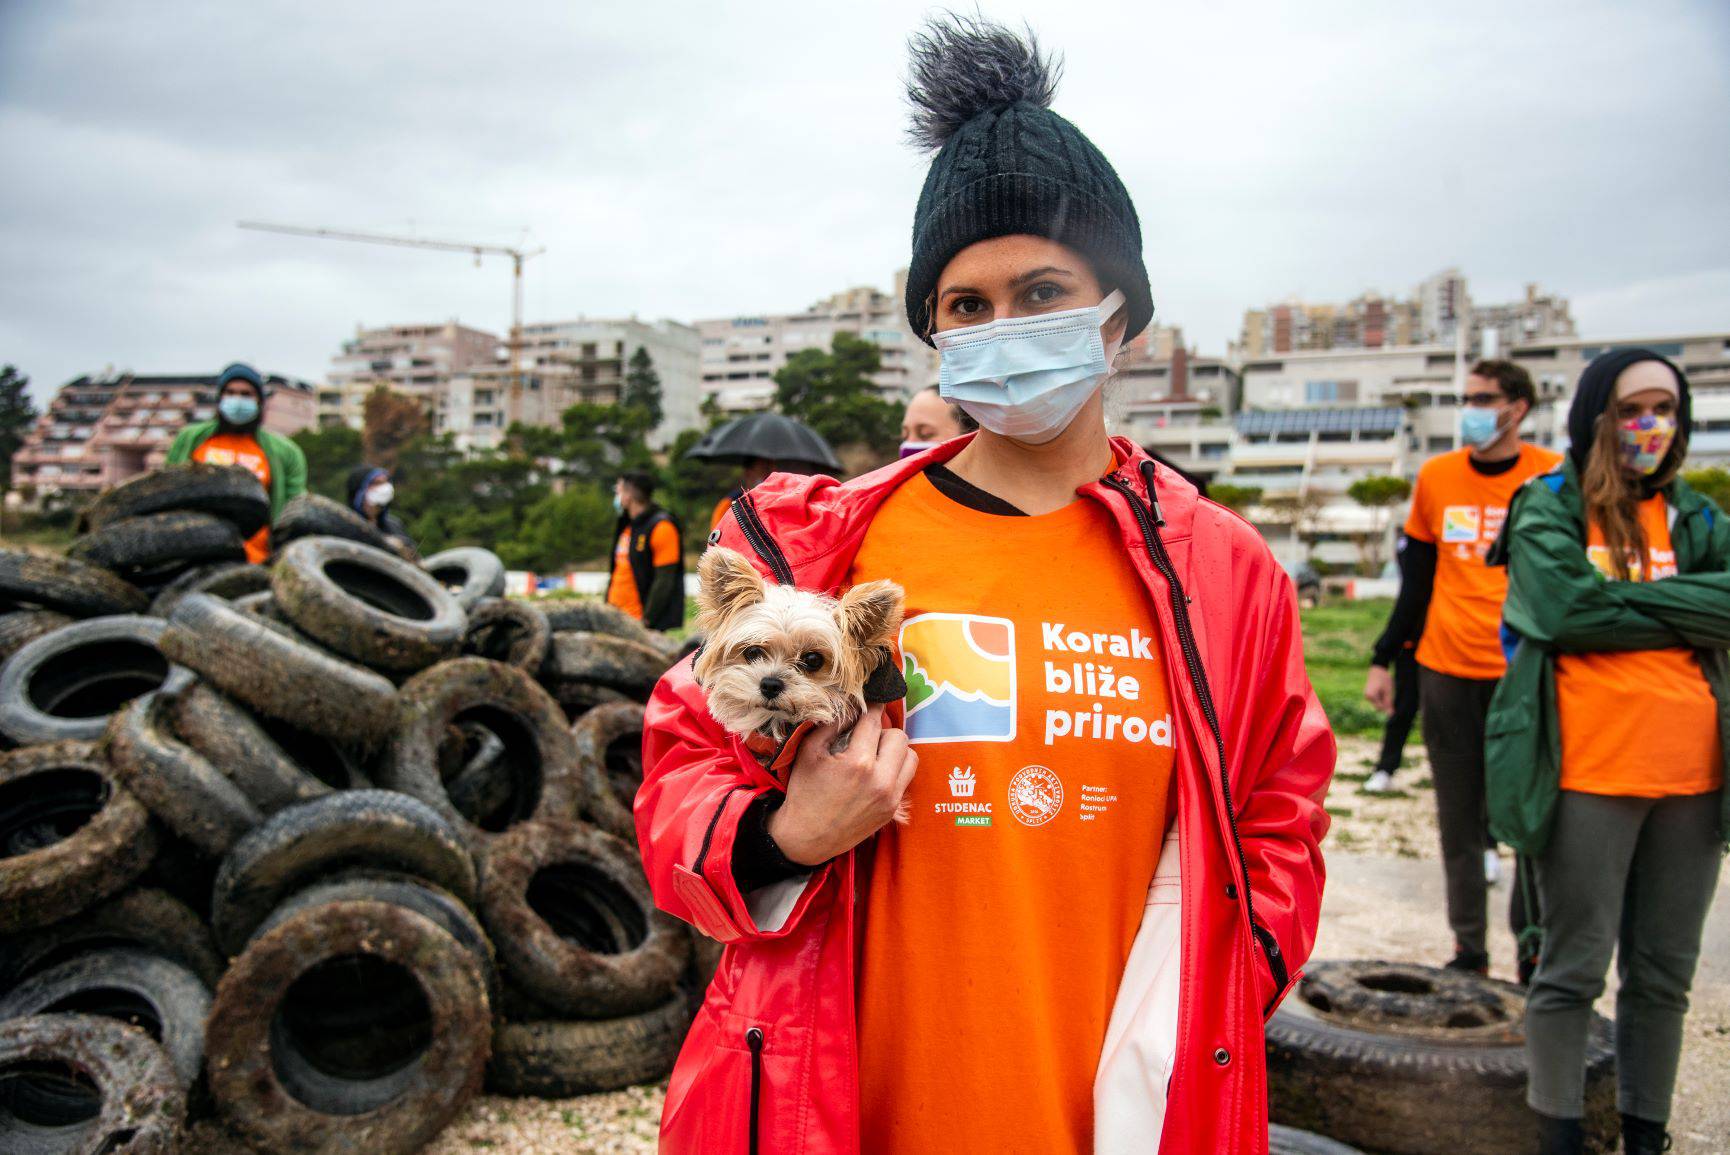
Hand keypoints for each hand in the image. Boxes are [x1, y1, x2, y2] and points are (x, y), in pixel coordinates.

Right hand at [767, 704, 916, 866]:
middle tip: (866, 736)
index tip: (872, 700)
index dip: (872, 706)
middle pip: (899, 736)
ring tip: (875, 754)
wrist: (807, 838)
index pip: (873, 722)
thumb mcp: (809, 752)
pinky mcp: (893, 809)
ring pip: (910, 756)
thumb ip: (831, 725)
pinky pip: (906, 777)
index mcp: (858, 763)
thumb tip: (851, 707)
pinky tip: (877, 771)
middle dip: (882, 731)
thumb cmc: (804, 792)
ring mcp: (890, 797)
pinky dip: (895, 769)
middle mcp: (880, 780)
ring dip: (894, 750)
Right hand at [1363, 665, 1394, 715]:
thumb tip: (1390, 714)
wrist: (1378, 668)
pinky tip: (1382, 690)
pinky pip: (1376, 700)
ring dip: (1383, 700)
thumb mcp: (1388, 691)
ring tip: (1385, 690)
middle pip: (1378, 706)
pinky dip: (1380, 697)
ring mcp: (1367, 695)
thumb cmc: (1384, 679)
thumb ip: (1388, 703)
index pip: (1380, 708)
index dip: (1387, 706)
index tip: (1392, 701)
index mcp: (1371, 696)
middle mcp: (1367, 697)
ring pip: (1377, 703)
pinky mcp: (1368, 693)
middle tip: (1389, 693)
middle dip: (1385, 703)